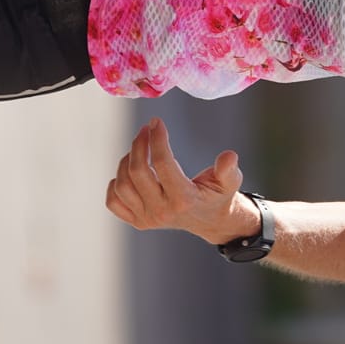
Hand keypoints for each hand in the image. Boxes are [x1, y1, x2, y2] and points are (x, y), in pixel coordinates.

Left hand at [105, 118, 255, 243]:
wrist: (210, 220)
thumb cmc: (218, 194)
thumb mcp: (230, 181)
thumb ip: (229, 170)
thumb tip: (229, 156)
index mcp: (184, 200)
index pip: (163, 164)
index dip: (158, 138)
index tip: (157, 122)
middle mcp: (162, 212)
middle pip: (138, 172)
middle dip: (139, 144)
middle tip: (146, 129)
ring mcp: (147, 219)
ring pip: (122, 185)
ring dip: (127, 160)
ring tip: (139, 147)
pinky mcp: (138, 222)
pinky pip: (113, 202)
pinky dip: (116, 184)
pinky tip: (129, 171)